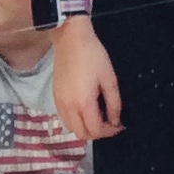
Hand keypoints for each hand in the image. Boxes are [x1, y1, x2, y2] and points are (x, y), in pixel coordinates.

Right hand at [51, 18, 122, 141]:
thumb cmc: (93, 56)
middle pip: (82, 134)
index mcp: (84, 103)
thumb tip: (115, 120)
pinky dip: (75, 121)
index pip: (96, 130)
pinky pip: (64, 118)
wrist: (70, 39)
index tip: (118, 125)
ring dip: (85, 128)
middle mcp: (69, 107)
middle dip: (97, 133)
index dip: (110, 132)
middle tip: (108, 123)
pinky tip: (84, 111)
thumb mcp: (109, 79)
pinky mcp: (55, 97)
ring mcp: (59, 102)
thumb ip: (114, 103)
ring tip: (96, 117)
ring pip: (71, 129)